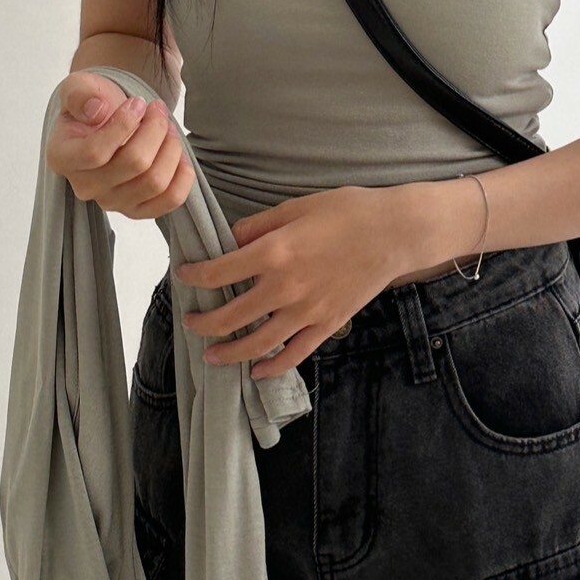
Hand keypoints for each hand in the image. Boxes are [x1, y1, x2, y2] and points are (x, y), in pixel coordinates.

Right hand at [45, 70, 194, 219]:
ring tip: (168, 128)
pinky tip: (179, 155)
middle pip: (134, 164)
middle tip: (158, 110)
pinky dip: (182, 177)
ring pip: (154, 182)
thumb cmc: (93, 106)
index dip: (124, 125)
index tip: (138, 102)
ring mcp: (112, 202)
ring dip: (171, 149)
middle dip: (155, 129)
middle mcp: (85, 186)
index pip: (95, 152)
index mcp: (63, 157)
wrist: (107, 121)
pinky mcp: (137, 209)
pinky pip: (170, 201)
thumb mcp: (79, 87)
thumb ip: (80, 94)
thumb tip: (97, 111)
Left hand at [177, 185, 408, 378]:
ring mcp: (307, 311)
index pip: (218, 273)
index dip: (194, 277)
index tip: (184, 276)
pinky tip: (256, 371)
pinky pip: (294, 353)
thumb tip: (230, 242)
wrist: (394, 232)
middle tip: (191, 322)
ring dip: (229, 352)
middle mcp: (285, 287)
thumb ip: (258, 226)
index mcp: (273, 253)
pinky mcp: (327, 324)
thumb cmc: (347, 212)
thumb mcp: (296, 207)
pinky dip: (272, 366)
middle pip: (230, 316)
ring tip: (211, 355)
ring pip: (257, 343)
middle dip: (203, 322)